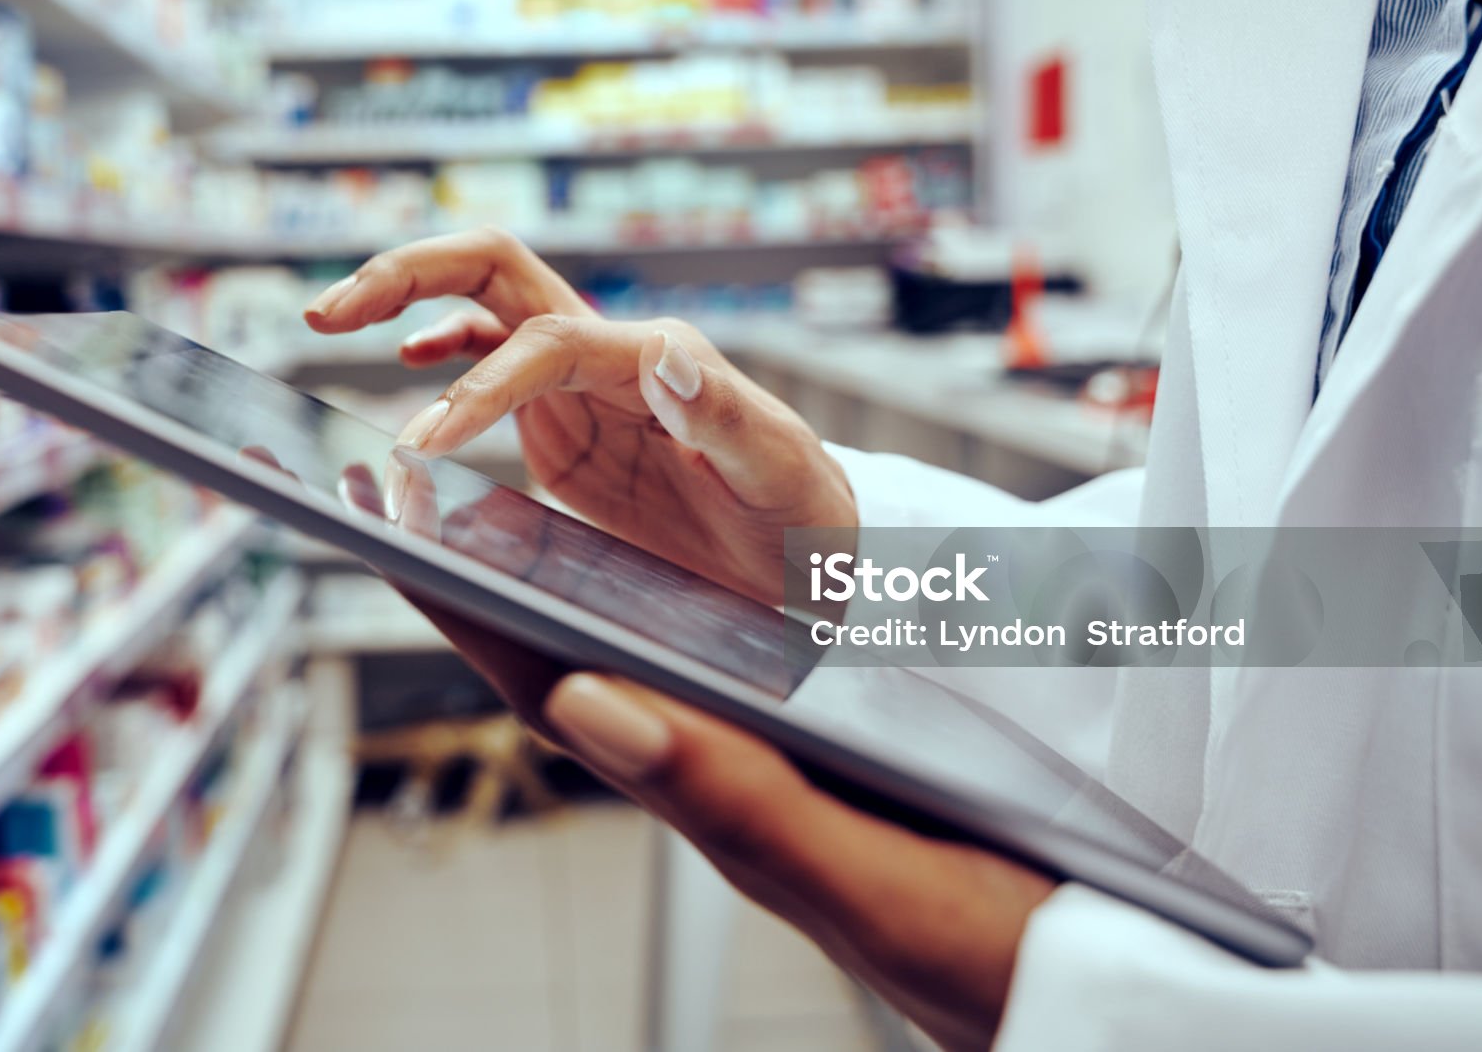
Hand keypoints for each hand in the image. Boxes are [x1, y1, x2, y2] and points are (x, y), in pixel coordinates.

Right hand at [304, 227, 856, 602]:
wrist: (818, 566)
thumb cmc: (811, 526)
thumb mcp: (788, 480)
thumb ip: (730, 419)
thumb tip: (667, 352)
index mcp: (659, 362)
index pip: (545, 343)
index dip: (477, 385)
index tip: (421, 443)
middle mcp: (615, 358)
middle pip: (499, 272)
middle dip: (411, 273)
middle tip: (329, 312)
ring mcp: (586, 388)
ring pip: (484, 309)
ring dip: (407, 299)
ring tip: (328, 321)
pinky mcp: (570, 425)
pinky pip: (494, 365)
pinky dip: (442, 352)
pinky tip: (403, 365)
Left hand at [320, 482, 1052, 1051]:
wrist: (1096, 995)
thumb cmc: (989, 955)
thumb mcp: (871, 879)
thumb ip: (738, 802)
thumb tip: (587, 703)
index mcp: (715, 800)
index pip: (555, 686)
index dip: (462, 602)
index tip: (385, 515)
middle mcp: (723, 782)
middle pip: (572, 665)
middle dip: (482, 579)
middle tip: (409, 485)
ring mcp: (770, 776)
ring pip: (636, 665)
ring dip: (557, 586)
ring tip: (491, 512)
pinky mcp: (826, 769)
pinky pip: (715, 676)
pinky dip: (662, 611)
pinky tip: (656, 583)